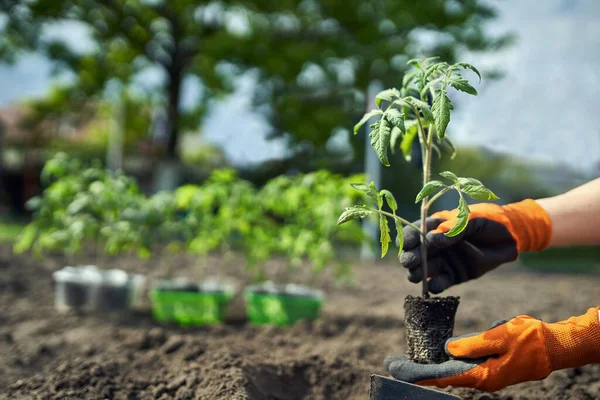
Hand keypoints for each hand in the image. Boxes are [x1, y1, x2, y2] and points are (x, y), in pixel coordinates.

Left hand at [384, 307, 599, 391]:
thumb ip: (473, 344)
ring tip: (406, 363)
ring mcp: (485, 373)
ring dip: (429, 368)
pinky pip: (462, 365)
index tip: (398, 370)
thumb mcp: (500, 337)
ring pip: (451, 371)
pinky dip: (445, 363)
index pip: (443, 376)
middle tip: (393, 364)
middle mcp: (481, 378)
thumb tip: (448, 349)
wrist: (554, 346)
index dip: (419, 373)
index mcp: (483, 375)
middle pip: (443, 375)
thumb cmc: (530, 340)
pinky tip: (433, 357)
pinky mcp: (488, 366)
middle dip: (418, 371)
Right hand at [399, 199, 551, 293]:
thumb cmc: (489, 221)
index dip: (409, 237)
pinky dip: (435, 286)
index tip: (409, 242)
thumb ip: (452, 228)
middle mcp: (435, 245)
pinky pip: (439, 283)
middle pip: (415, 253)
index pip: (414, 232)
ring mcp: (443, 261)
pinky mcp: (454, 276)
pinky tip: (435, 285)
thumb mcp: (471, 219)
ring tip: (416, 275)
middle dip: (410, 257)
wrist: (512, 236)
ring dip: (417, 273)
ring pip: (423, 270)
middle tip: (410, 261)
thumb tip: (430, 240)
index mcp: (435, 227)